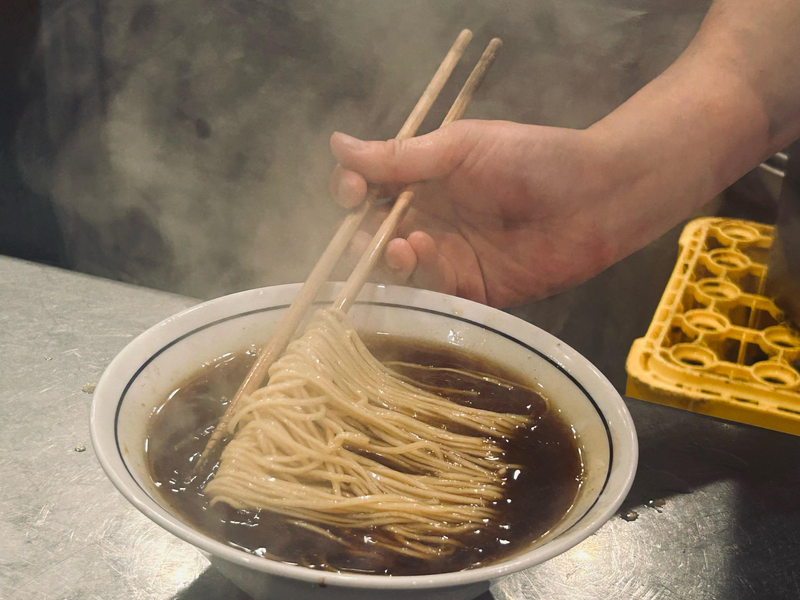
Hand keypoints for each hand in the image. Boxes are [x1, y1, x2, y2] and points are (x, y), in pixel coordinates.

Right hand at [329, 120, 631, 307]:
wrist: (596, 197)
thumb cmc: (531, 159)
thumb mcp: (461, 148)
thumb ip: (400, 155)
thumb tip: (336, 144)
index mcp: (422, 180)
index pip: (366, 190)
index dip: (350, 192)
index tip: (352, 191)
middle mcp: (428, 220)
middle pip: (372, 235)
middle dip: (360, 236)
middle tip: (367, 233)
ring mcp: (448, 257)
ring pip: (396, 269)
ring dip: (388, 259)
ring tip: (404, 246)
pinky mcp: (470, 290)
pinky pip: (432, 292)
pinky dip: (421, 279)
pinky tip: (428, 257)